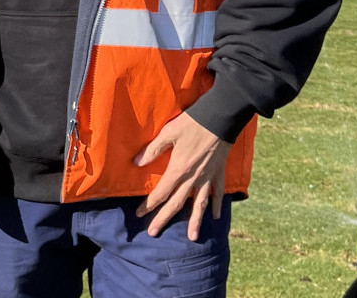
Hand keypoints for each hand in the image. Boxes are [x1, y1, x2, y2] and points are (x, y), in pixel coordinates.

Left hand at [133, 111, 230, 240]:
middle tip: (153, 232)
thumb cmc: (192, 123)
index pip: (161, 192)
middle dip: (163, 218)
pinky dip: (216, 205)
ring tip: (192, 237)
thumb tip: (136, 162)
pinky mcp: (218, 174)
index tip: (138, 213)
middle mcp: (193, 178)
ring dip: (195, 221)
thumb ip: (153, 149)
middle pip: (177, 203)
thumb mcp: (168, 133)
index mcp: (179, 169)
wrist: (219, 119)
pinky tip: (215, 217)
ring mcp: (207, 178)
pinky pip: (217, 193)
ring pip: (200, 204)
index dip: (149, 204)